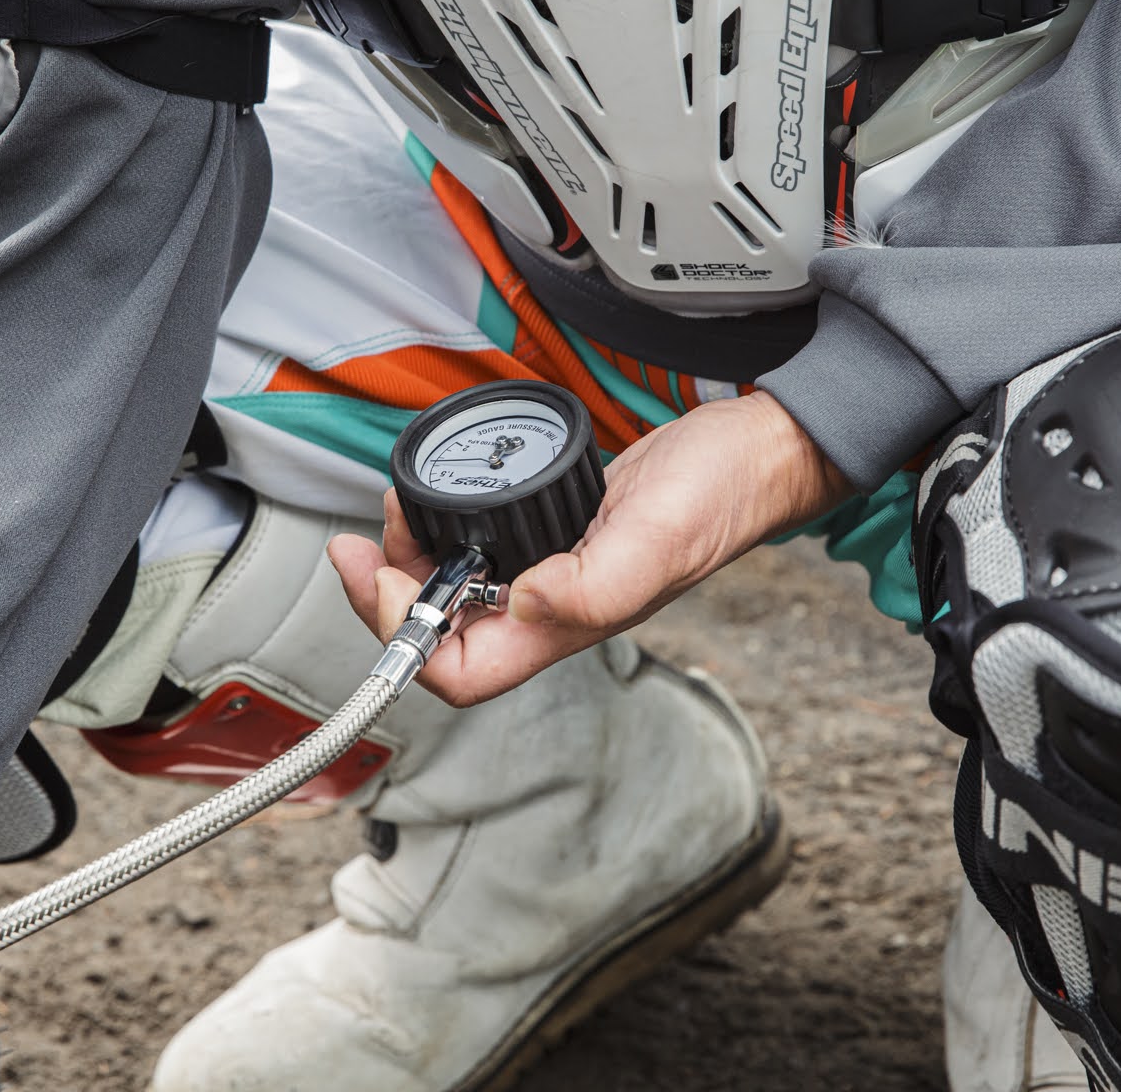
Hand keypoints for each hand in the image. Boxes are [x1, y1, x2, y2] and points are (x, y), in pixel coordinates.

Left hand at [326, 390, 850, 705]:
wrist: (755, 450)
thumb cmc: (721, 497)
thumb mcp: (656, 538)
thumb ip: (593, 584)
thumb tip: (523, 602)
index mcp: (568, 626)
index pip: (459, 672)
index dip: (402, 636)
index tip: (374, 575)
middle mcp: (552, 609)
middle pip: (441, 635)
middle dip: (388, 593)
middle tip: (365, 542)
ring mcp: (552, 572)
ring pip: (456, 590)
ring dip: (411, 558)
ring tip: (399, 510)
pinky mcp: (554, 531)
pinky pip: (481, 546)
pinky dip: (446, 526)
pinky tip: (439, 498)